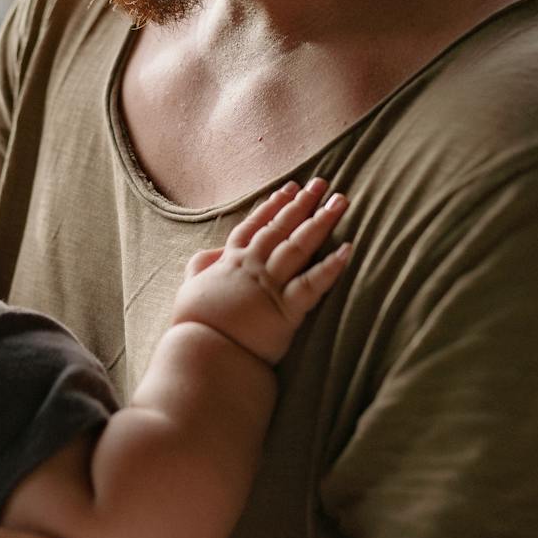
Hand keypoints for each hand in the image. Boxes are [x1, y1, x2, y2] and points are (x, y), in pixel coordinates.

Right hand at [170, 179, 350, 364]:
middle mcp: (253, 267)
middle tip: (322, 183)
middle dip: (303, 203)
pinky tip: (348, 249)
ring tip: (340, 202)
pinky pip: (312, 284)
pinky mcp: (286, 310)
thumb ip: (201, 266)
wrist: (203, 354)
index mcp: (230, 262)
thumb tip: (213, 253)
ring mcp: (270, 286)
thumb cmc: (194, 327)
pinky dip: (331, 267)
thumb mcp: (189, 289)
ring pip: (299, 246)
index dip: (273, 206)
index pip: (255, 226)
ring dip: (321, 222)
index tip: (289, 189)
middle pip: (281, 228)